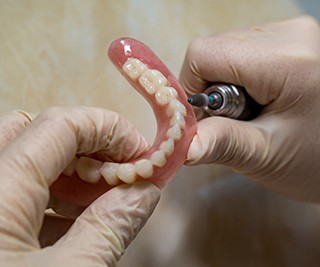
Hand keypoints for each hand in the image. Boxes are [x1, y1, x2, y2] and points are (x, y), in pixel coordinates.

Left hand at [0, 108, 159, 265]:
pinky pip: (16, 191)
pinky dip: (52, 196)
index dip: (110, 130)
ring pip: (25, 161)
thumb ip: (109, 228)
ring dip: (72, 172)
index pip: (60, 125)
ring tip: (103, 199)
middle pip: (34, 132)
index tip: (140, 154)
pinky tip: (76, 220)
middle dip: (87, 145)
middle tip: (117, 172)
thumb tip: (144, 192)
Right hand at [180, 16, 319, 200]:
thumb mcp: (266, 155)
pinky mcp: (289, 38)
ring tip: (252, 112)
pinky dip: (238, 78)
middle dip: (211, 90)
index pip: (204, 54)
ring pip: (226, 50)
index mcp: (286, 59)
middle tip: (235, 121)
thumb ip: (223, 143)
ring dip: (224, 85)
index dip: (191, 88)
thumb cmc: (315, 158)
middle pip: (214, 50)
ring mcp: (291, 32)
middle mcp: (289, 32)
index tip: (205, 120)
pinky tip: (259, 99)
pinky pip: (242, 51)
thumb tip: (182, 146)